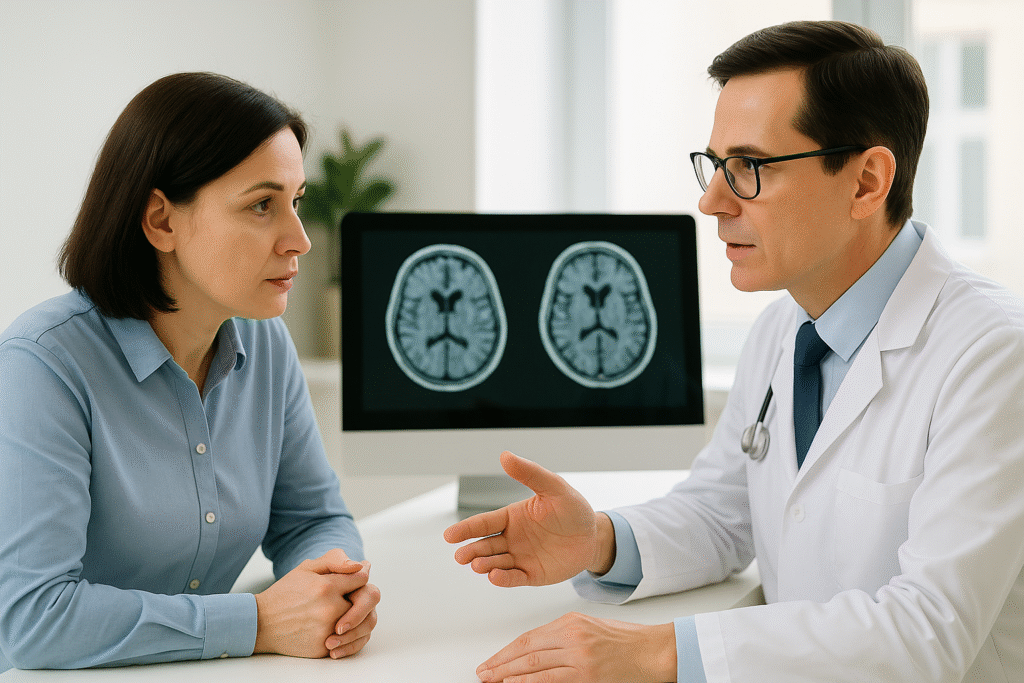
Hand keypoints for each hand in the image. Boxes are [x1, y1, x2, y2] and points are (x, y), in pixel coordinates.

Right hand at [253, 548, 370, 657]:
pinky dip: (347, 634)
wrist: (262, 623)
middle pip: (365, 601)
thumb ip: (335, 561)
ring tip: (342, 611)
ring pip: (361, 622)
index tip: (354, 578)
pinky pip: (349, 641)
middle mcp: (330, 609)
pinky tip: (335, 626)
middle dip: (359, 597)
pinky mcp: (324, 648)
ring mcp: (327, 631)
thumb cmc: (286, 593)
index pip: (361, 579)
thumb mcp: (306, 568)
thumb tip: (361, 566)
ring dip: (356, 616)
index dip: (360, 577)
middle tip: (351, 596)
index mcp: (326, 586)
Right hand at [443, 451, 612, 586]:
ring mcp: (521, 557)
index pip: (484, 523)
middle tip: (460, 556)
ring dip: (485, 565)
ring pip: (496, 563)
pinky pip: (515, 578)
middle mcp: (512, 538)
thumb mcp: (553, 487)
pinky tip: (495, 576)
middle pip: (486, 546)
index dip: (467, 529)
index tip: (450, 536)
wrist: (593, 535)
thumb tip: (505, 456)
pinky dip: (504, 578)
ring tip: (478, 565)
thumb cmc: (572, 509)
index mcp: (512, 517)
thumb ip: (530, 474)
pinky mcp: (533, 574)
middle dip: (472, 551)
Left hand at [476, 612, 676, 682]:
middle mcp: (571, 636)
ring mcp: (579, 657)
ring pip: (533, 666)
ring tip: (491, 681)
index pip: (528, 638)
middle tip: (483, 672)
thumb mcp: (589, 627)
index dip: (506, 651)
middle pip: (526, 651)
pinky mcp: (587, 675)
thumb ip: (561, 637)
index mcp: (570, 622)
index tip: (491, 661)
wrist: (654, 651)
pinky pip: (550, 680)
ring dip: (508, 675)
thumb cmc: (626, 641)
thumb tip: (532, 653)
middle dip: (500, 664)